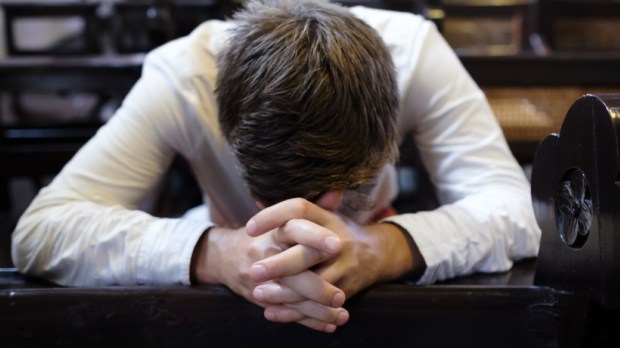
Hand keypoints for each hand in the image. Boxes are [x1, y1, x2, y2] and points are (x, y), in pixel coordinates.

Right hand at [191, 224, 348, 331]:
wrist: (224, 255)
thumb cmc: (264, 235)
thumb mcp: (284, 219)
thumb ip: (315, 209)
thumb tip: (338, 193)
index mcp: (275, 230)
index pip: (294, 228)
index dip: (315, 236)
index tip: (337, 245)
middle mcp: (265, 252)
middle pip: (292, 270)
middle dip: (317, 284)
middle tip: (340, 294)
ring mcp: (260, 278)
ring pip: (291, 296)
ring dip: (317, 307)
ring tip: (342, 313)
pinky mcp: (260, 297)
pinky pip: (287, 312)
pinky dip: (309, 320)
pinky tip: (330, 323)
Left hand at [247, 195, 422, 313]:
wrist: (378, 253)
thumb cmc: (338, 233)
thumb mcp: (322, 216)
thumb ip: (294, 214)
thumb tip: (257, 202)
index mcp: (326, 218)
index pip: (299, 209)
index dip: (274, 216)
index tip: (250, 228)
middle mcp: (337, 240)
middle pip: (307, 251)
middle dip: (280, 264)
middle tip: (253, 271)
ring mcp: (344, 266)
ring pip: (313, 284)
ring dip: (284, 292)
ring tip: (258, 294)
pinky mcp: (346, 289)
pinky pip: (318, 305)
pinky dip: (295, 312)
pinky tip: (272, 312)